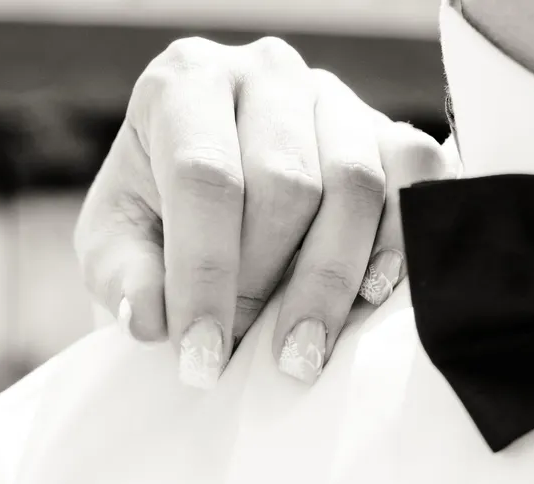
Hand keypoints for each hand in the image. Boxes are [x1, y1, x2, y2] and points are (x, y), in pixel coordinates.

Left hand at [74, 37, 451, 387]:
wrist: (215, 205)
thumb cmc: (158, 223)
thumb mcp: (116, 250)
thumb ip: (124, 280)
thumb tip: (150, 317)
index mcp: (184, 85)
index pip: (204, 177)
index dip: (204, 276)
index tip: (201, 361)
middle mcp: (266, 73)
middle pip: (286, 184)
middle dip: (265, 284)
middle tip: (245, 354)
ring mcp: (336, 97)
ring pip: (354, 185)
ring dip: (331, 281)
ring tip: (304, 353)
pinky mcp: (390, 129)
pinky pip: (417, 174)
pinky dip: (402, 238)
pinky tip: (372, 295)